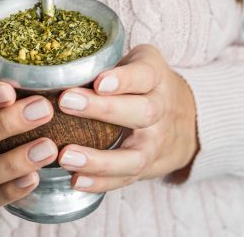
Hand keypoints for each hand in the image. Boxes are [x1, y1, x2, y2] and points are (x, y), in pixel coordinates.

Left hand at [56, 44, 198, 191]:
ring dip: (99, 160)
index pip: (144, 76)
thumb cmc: (144, 83)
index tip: (99, 81)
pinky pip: (126, 179)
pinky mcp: (147, 168)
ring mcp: (156, 143)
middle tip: (66, 102)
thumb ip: (107, 61)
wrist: (187, 118)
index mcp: (156, 77)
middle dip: (103, 109)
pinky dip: (101, 183)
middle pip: (141, 112)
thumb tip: (56, 64)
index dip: (123, 79)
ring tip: (65, 156)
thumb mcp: (136, 61)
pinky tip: (76, 180)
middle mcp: (161, 110)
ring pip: (134, 156)